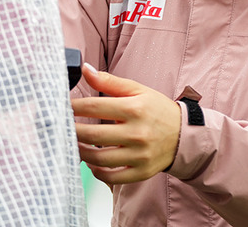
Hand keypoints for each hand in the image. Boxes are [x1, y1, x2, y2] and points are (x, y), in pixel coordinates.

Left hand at [72, 63, 181, 184]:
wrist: (184, 134)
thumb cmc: (157, 110)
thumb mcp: (137, 90)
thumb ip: (109, 81)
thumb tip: (85, 69)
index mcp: (134, 108)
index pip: (94, 107)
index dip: (74, 107)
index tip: (63, 107)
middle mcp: (137, 132)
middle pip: (92, 134)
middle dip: (72, 131)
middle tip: (64, 128)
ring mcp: (139, 155)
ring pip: (99, 158)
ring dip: (81, 152)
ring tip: (75, 145)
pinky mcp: (141, 172)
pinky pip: (112, 177)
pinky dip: (97, 172)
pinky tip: (92, 162)